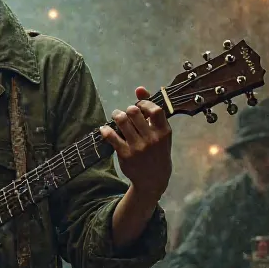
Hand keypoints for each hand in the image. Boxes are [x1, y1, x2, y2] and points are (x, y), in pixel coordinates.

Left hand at [100, 87, 171, 202]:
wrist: (153, 179)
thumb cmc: (157, 151)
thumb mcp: (160, 133)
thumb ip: (152, 111)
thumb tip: (139, 89)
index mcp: (164, 132)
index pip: (155, 109)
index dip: (144, 103)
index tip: (139, 107)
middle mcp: (152, 139)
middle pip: (134, 112)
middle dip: (127, 109)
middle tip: (125, 113)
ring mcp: (138, 147)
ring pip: (122, 121)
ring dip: (116, 115)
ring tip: (116, 117)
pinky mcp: (126, 155)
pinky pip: (112, 137)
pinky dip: (106, 130)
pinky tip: (105, 129)